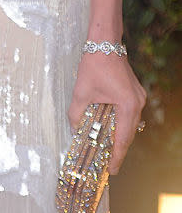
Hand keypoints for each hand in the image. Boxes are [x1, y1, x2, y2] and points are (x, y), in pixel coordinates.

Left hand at [68, 52, 145, 174]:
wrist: (104, 42)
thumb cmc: (94, 65)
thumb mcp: (81, 91)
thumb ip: (76, 114)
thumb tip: (74, 130)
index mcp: (128, 105)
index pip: (123, 138)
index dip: (118, 156)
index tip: (112, 170)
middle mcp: (137, 103)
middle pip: (128, 132)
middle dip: (118, 147)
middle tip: (109, 163)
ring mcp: (138, 97)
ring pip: (130, 123)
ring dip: (119, 134)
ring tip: (108, 147)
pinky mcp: (134, 91)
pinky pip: (129, 112)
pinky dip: (120, 121)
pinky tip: (109, 126)